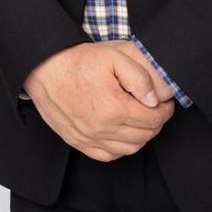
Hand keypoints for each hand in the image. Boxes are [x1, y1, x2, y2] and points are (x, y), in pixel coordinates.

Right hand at [22, 42, 174, 161]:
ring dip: (141, 136)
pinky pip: (108, 156)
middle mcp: (102, 128)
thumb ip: (139, 76)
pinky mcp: (78, 142)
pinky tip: (122, 132)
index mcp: (114, 107)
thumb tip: (154, 99)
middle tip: (156, 109)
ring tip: (141, 120)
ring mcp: (89, 138)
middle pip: (144, 136)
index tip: (165, 103)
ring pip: (129, 149)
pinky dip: (120, 148)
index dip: (165, 111)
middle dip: (156, 123)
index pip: (154, 119)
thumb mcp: (114, 56)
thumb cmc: (79, 61)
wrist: (45, 69)